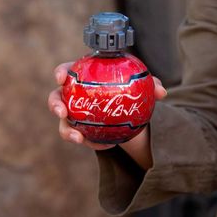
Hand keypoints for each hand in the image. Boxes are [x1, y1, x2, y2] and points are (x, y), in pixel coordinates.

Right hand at [48, 62, 166, 168]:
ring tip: (76, 137)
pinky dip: (90, 142)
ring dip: (66, 130)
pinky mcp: (82, 132)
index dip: (61, 72)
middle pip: (57, 98)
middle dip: (54, 104)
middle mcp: (75, 97)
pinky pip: (82, 138)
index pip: (68, 72)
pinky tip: (103, 145)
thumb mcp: (140, 86)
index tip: (61, 77)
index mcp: (84, 78)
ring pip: (64, 123)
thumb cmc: (128, 91)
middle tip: (62, 111)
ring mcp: (76, 116)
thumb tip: (161, 92)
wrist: (129, 112)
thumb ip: (151, 85)